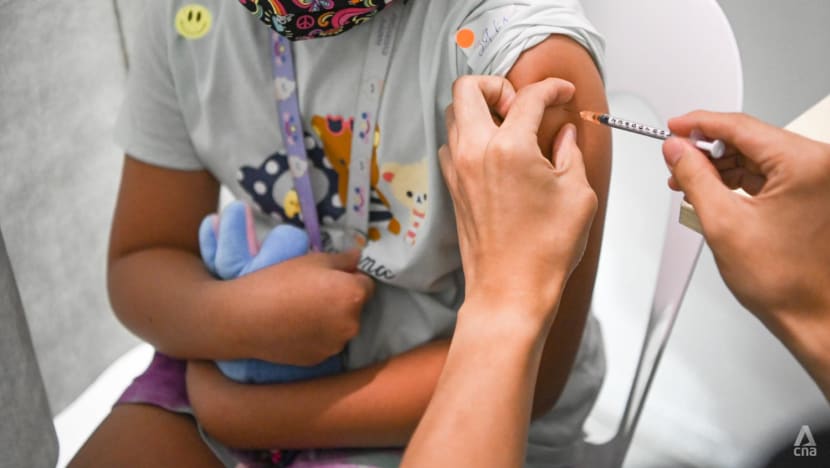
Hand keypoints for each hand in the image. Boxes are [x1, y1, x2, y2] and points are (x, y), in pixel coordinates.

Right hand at [220, 249, 373, 365]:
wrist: (244, 318)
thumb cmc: (278, 281)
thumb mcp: (313, 260)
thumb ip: (343, 259)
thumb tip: (359, 257)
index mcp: (354, 295)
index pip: (367, 284)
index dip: (349, 278)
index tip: (329, 277)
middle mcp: (352, 324)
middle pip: (356, 307)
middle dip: (342, 300)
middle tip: (313, 293)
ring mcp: (336, 345)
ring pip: (341, 327)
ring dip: (331, 320)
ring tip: (301, 312)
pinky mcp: (320, 360)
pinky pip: (326, 343)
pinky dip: (317, 336)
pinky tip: (295, 328)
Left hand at [441, 76, 596, 323]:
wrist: (510, 290)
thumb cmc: (544, 250)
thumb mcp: (577, 194)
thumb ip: (571, 153)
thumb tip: (565, 135)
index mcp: (509, 148)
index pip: (529, 96)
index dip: (552, 88)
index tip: (563, 93)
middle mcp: (475, 152)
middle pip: (469, 88)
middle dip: (498, 86)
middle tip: (523, 107)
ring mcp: (458, 170)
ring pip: (455, 115)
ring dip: (481, 111)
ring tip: (512, 130)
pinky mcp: (453, 188)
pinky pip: (453, 144)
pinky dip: (471, 137)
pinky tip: (498, 155)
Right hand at [663, 111, 829, 393]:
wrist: (814, 315)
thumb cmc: (786, 281)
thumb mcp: (723, 223)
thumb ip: (695, 177)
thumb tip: (677, 150)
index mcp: (806, 164)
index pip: (742, 126)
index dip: (700, 124)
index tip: (675, 126)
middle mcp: (821, 165)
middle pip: (751, 138)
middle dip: (709, 148)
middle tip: (676, 157)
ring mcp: (820, 179)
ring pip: (759, 155)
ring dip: (723, 165)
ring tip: (690, 180)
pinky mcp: (815, 193)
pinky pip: (771, 173)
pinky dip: (741, 179)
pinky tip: (715, 189)